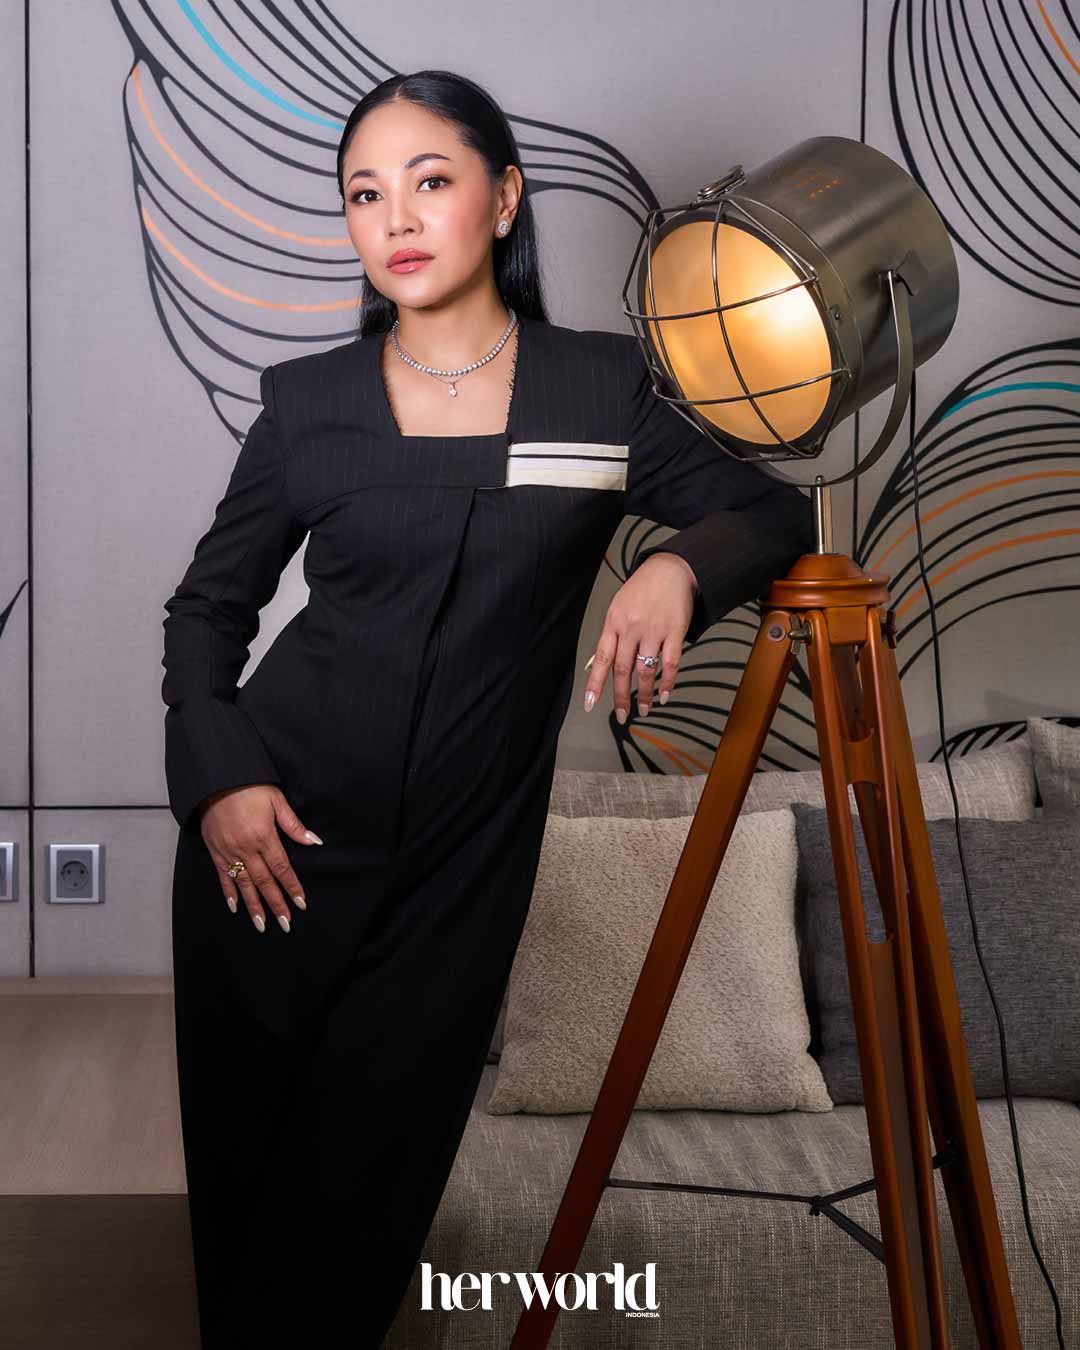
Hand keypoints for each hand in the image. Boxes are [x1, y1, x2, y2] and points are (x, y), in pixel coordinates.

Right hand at [197, 784, 322, 932]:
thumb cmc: (249, 788)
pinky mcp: (215, 851)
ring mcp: (229, 852)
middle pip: (264, 882)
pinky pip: (223, 876)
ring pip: (244, 884)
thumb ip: (293, 824)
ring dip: (254, 906)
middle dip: (276, 903)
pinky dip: (229, 892)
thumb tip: (313, 841)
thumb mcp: (276, 800)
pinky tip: (235, 906)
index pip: (282, 868)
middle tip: (285, 923)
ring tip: (262, 924)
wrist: (216, 780)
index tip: (301, 903)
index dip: (292, 887)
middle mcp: (247, 848)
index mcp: (264, 837)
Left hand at [583, 552, 697, 721]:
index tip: (589, 703)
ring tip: (645, 709)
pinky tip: (665, 695)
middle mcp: (631, 628)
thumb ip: (609, 637)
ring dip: (645, 695)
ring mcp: (653, 631)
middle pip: (623, 670)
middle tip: (622, 716)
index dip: (595, 683)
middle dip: (621, 697)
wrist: (670, 569)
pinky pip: (670, 663)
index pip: (601, 658)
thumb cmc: (642, 590)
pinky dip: (668, 683)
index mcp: (613, 623)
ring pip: (646, 671)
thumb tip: (594, 665)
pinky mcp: (675, 631)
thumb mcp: (617, 608)